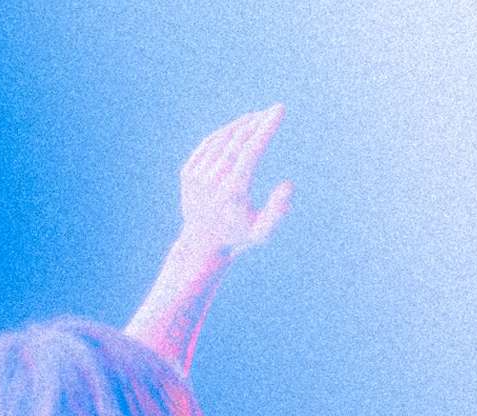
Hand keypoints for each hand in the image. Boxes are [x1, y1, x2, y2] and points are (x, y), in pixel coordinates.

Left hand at [178, 105, 292, 257]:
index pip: (251, 151)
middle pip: (237, 141)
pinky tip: (238, 129)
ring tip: (257, 118)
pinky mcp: (188, 172)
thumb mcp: (262, 232)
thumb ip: (277, 211)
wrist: (201, 244)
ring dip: (241, 125)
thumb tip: (288, 184)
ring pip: (222, 139)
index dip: (265, 128)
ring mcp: (198, 175)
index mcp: (232, 193)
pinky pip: (208, 145)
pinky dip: (224, 134)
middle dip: (257, 122)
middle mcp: (213, 181)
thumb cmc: (238, 236)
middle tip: (271, 110)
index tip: (278, 111)